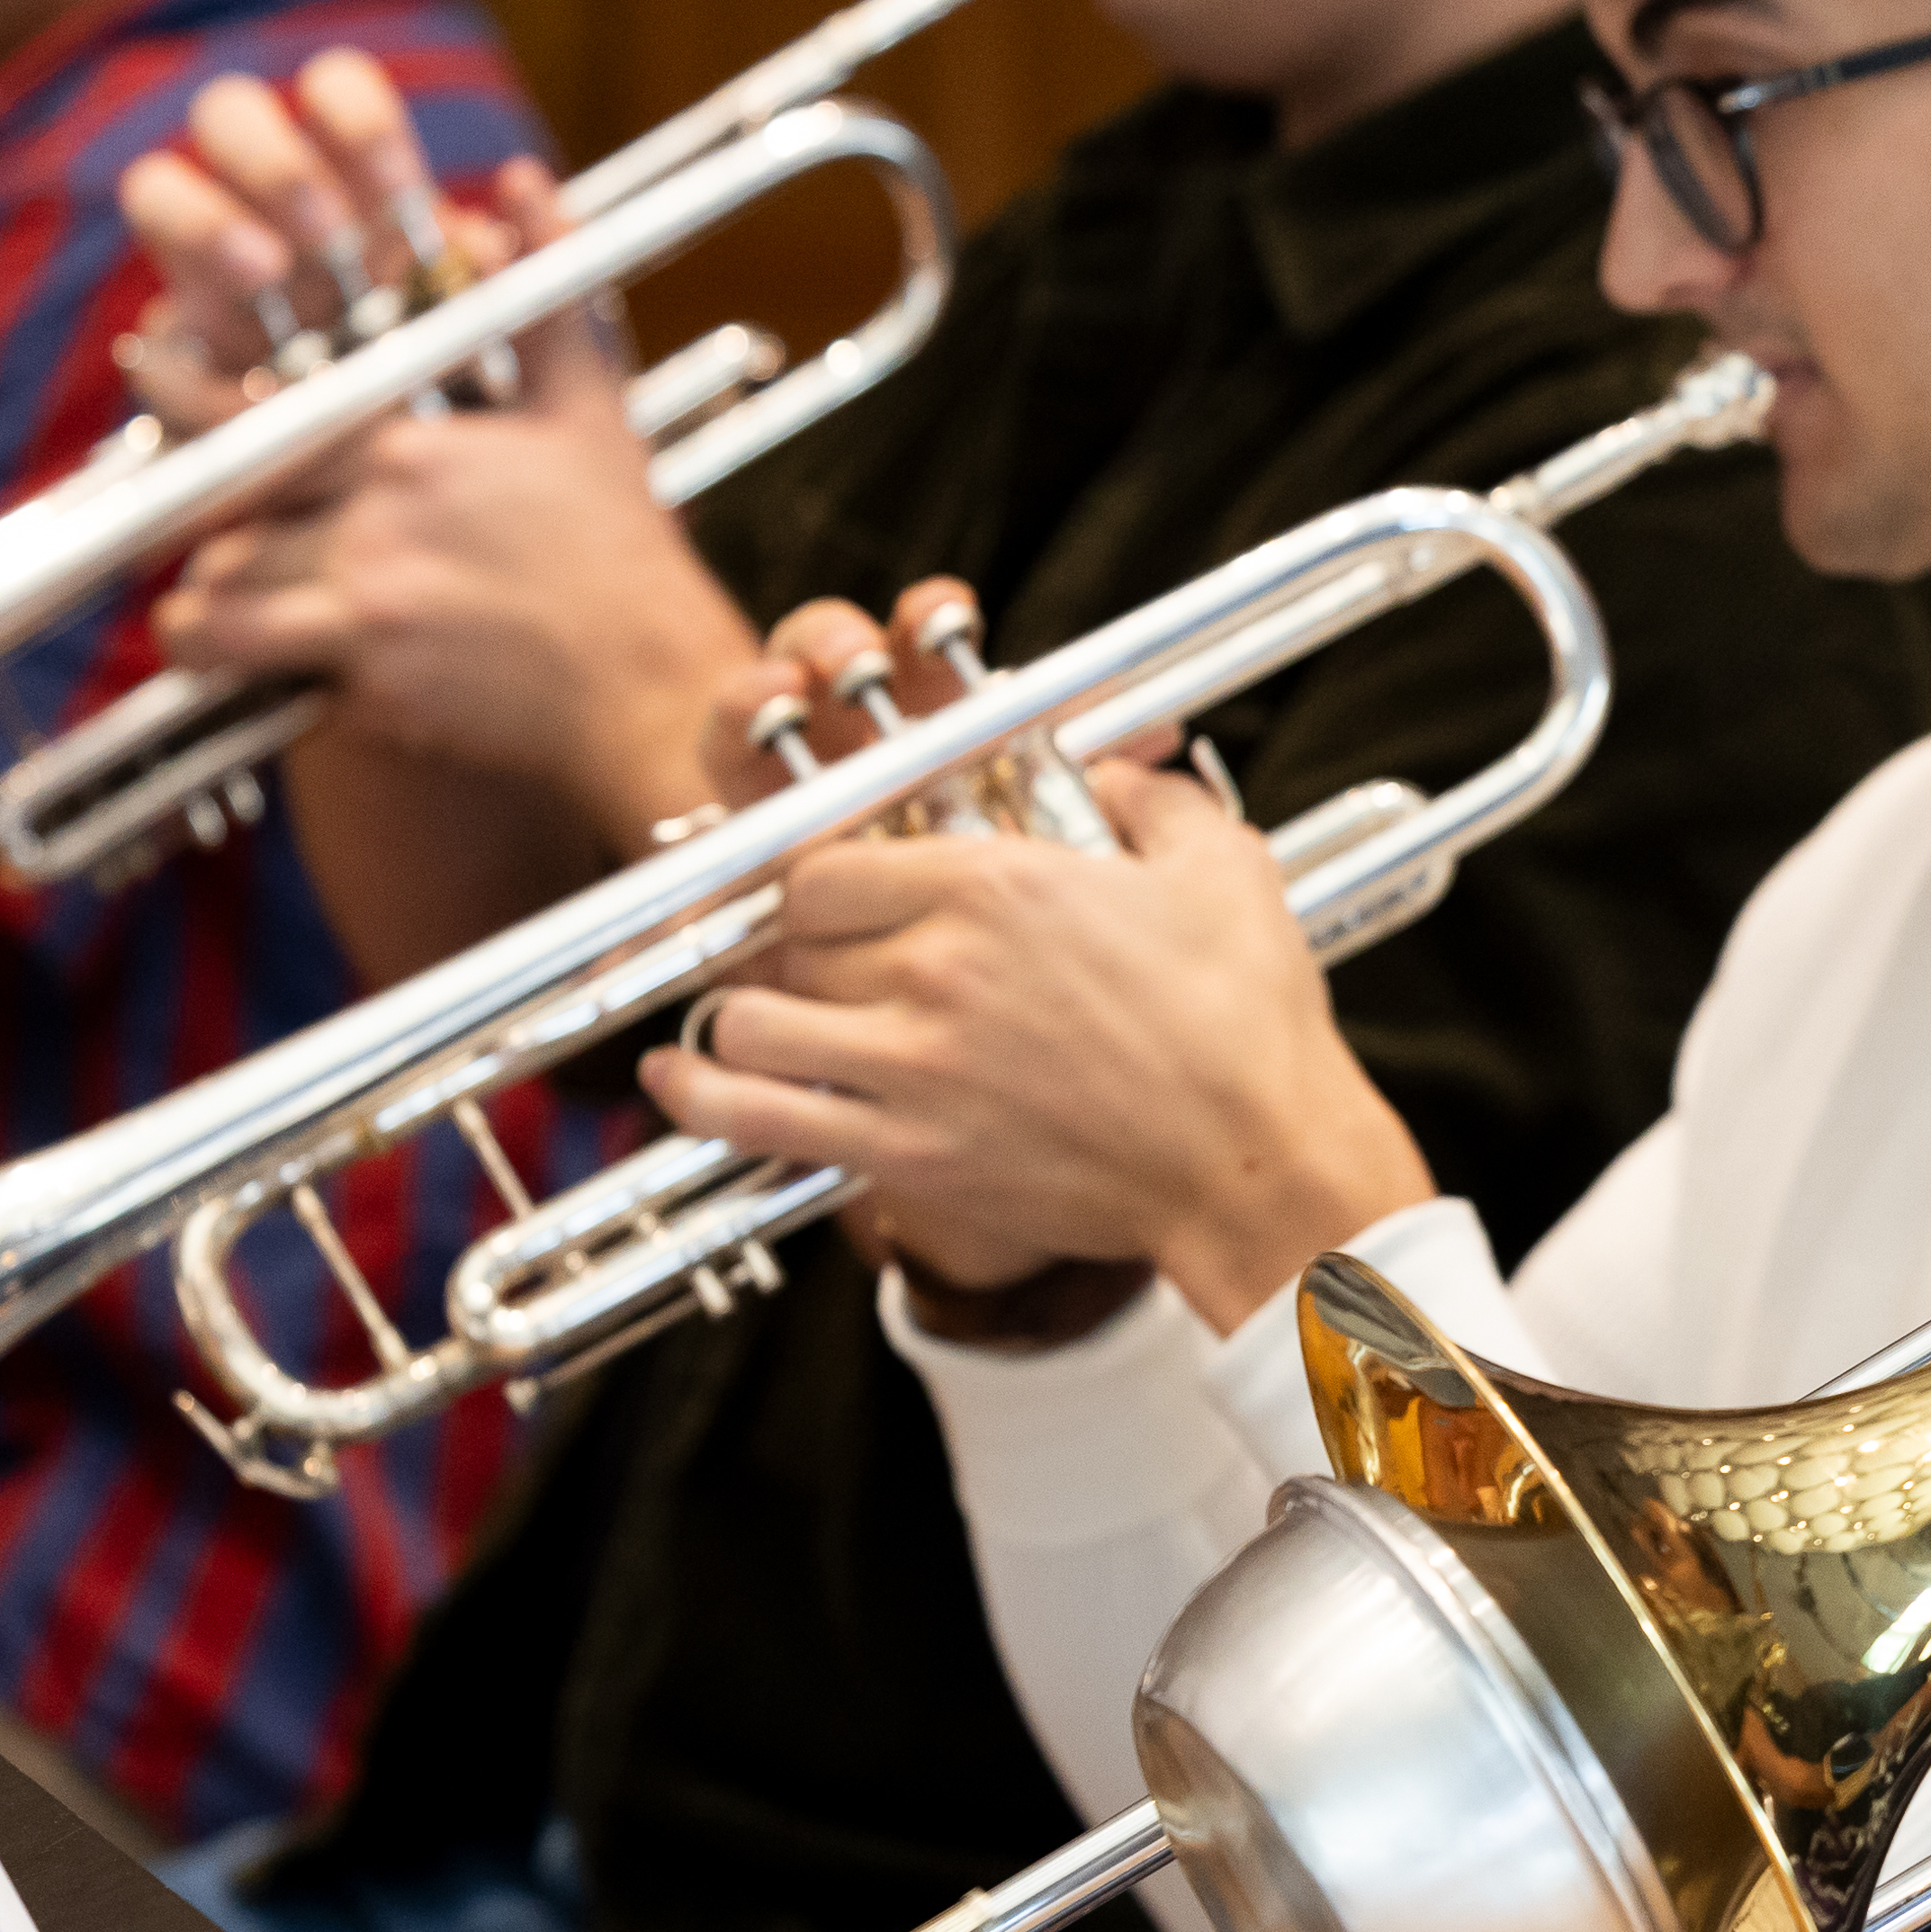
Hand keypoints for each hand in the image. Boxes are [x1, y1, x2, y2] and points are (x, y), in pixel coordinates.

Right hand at [111, 48, 571, 419]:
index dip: (358, 118)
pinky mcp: (171, 357)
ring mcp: (204, 269)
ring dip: (208, 221)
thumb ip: (506, 287)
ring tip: (265, 276)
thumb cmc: (463, 395)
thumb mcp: (506, 343)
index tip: (403, 187)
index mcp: (351, 178)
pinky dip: (191, 365)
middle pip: (228, 111)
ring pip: (158, 188)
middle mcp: (266, 203)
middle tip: (328, 232)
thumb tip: (492, 240)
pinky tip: (249, 400)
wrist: (408, 501)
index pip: (333, 89)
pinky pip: (151, 337)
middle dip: (275, 160)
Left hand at [121, 56, 750, 829]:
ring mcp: (372, 597)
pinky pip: (254, 671)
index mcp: (412, 438)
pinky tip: (235, 674)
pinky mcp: (373, 680)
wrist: (650, 685)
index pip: (265, 413)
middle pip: (229, 507)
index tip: (142, 376)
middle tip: (202, 538)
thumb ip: (537, 291)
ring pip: (223, 589)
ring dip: (205, 606)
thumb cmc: (618, 550)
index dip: (185, 397)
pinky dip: (229, 670)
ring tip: (207, 617)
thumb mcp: (585, 405)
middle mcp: (380, 512)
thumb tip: (523, 181)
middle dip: (207, 526)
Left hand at [645, 593, 1426, 1321]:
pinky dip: (701, 1101)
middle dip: (789, 951)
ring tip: (753, 1024)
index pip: (830, 860)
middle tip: (802, 967)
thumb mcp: (1220, 869)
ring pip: (756, 1023)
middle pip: (790, 938)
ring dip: (745, 1022)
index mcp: (996, 884)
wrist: (1257, 1162)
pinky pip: (760, 1119)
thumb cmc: (1249, 1022)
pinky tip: (674, 1086)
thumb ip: (1150, 800)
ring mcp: (915, 1065)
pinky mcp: (910, 1155)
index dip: (817, 879)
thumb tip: (1111, 768)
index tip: (832, 899)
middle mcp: (937, 965)